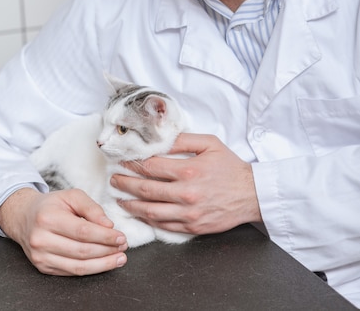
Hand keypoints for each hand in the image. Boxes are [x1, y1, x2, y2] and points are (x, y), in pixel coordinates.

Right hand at [0, 187, 127, 275]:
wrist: (24, 217)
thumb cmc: (51, 205)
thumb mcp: (71, 196)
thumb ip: (92, 208)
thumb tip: (109, 225)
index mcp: (48, 218)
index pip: (83, 231)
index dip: (105, 236)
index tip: (121, 237)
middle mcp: (41, 239)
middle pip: (82, 250)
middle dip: (107, 250)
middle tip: (123, 247)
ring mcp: (40, 256)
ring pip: (77, 266)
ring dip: (102, 264)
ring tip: (119, 258)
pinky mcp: (43, 267)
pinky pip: (71, 272)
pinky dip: (90, 269)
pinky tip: (103, 263)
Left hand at [111, 133, 261, 235]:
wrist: (251, 194)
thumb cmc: (230, 167)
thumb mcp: (209, 144)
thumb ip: (183, 140)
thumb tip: (160, 138)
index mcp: (188, 170)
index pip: (151, 166)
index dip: (133, 163)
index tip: (122, 161)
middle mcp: (186, 194)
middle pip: (146, 189)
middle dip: (125, 184)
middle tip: (114, 180)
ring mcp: (188, 214)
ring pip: (150, 211)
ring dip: (131, 204)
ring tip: (120, 198)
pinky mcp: (192, 228)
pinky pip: (163, 226)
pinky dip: (148, 220)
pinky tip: (139, 213)